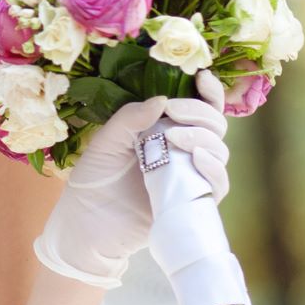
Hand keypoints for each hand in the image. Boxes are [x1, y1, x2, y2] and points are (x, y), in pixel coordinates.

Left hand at [33, 69, 231, 288]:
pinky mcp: (192, 203)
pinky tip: (198, 158)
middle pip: (213, 126)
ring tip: (178, 137)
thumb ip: (130, 119)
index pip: (197, 107)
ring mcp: (189, 177)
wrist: (85, 227)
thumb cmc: (93, 181)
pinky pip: (217, 184)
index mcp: (162, 131)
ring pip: (218, 151)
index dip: (207, 92)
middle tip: (174, 113)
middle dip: (200, 113)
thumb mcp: (105, 143)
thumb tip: (162, 99)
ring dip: (204, 138)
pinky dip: (214, 169)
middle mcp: (181, 151)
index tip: (202, 77)